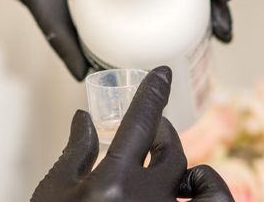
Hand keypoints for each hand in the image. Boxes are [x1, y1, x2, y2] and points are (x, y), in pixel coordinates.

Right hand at [31, 66, 233, 200]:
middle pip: (172, 148)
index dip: (152, 93)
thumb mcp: (55, 192)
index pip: (141, 122)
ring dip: (187, 162)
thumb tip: (84, 117)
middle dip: (163, 128)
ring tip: (168, 158)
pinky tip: (190, 189)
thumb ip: (75, 151)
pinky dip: (209, 193)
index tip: (161, 74)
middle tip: (151, 124)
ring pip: (200, 181)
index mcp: (113, 184)